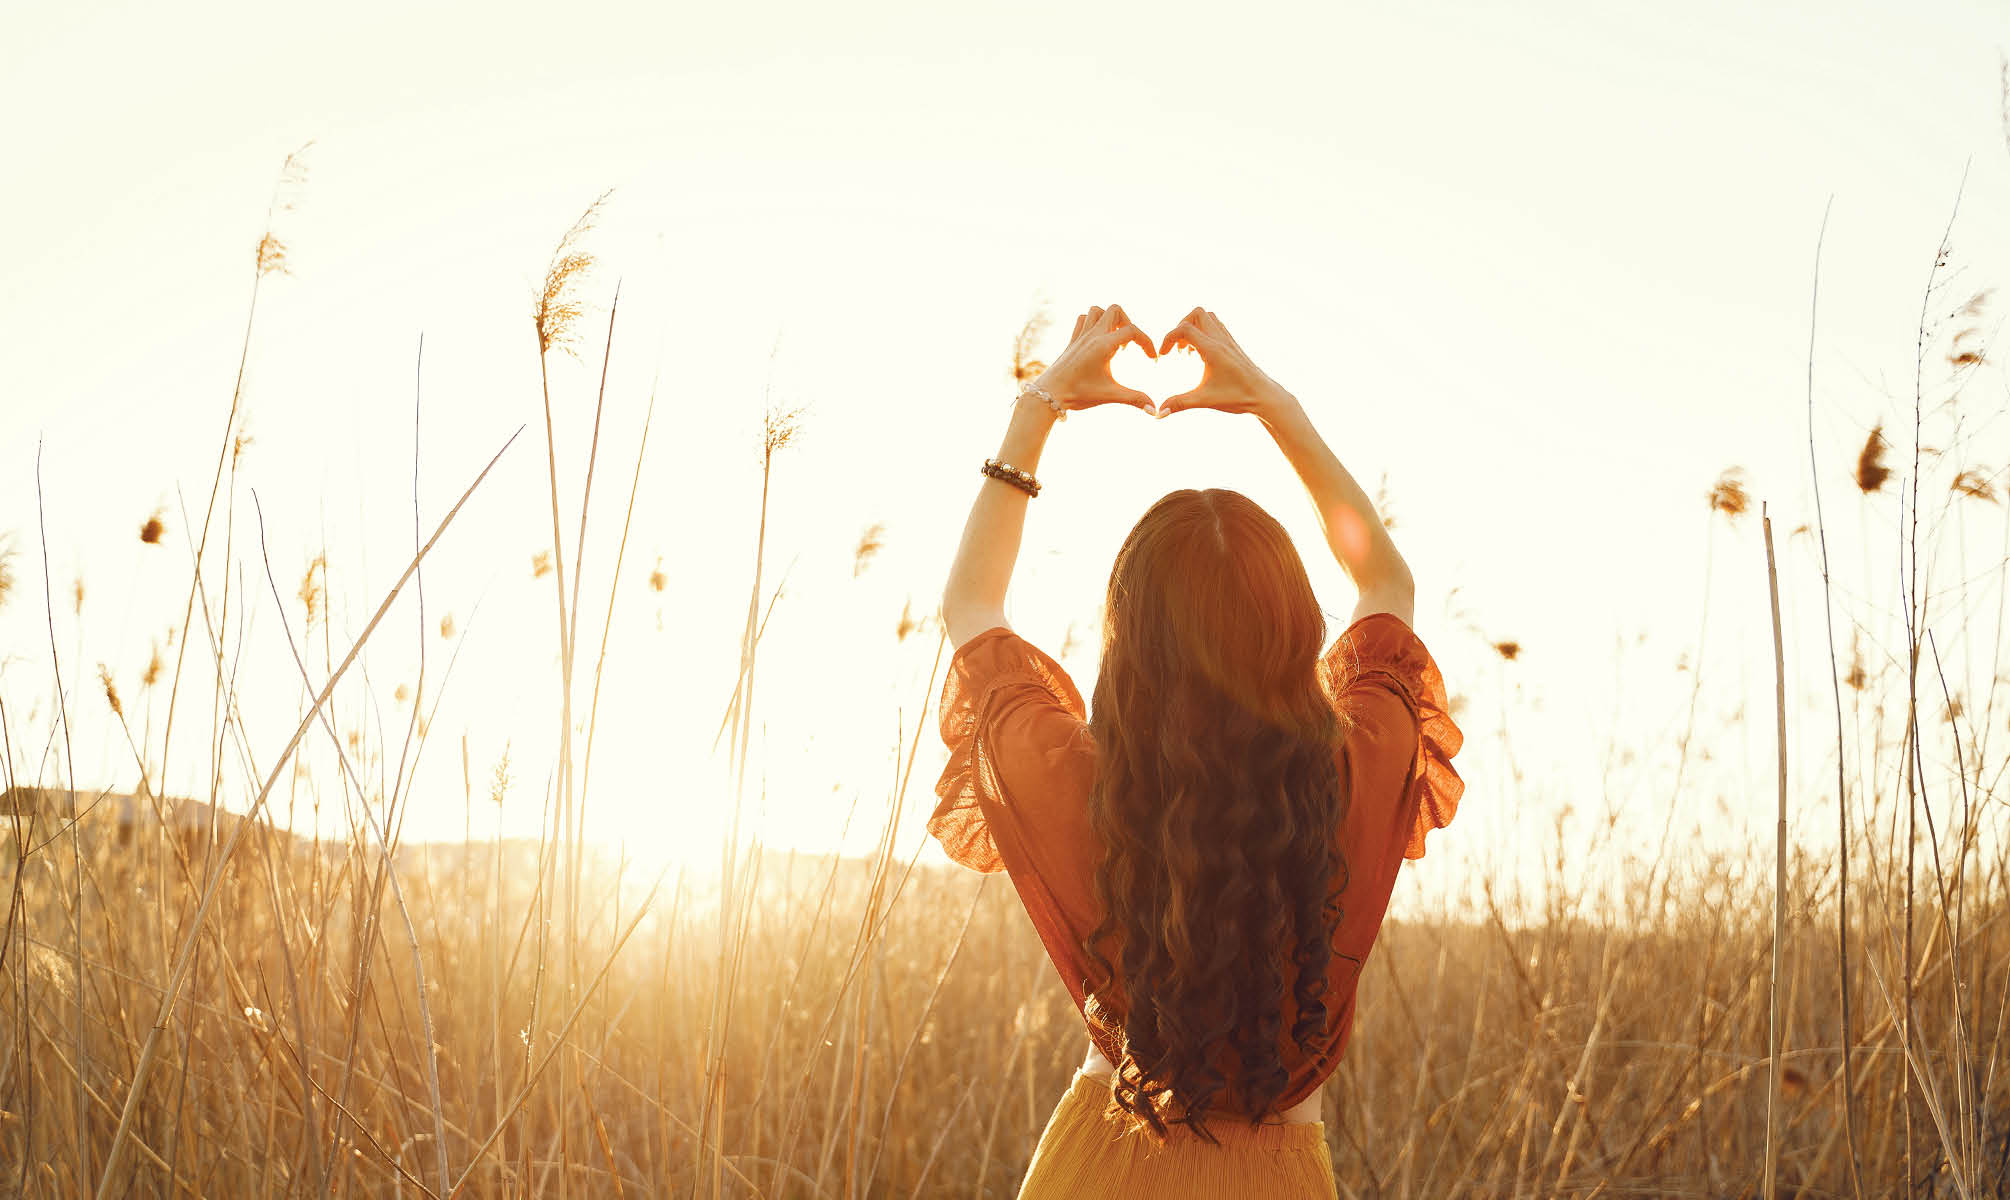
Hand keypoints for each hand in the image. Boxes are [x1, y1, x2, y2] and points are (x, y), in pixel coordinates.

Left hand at [1028, 304, 1158, 414]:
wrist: (1049, 394)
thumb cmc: (1078, 394)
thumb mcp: (1110, 395)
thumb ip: (1135, 399)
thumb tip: (1155, 411)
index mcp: (1103, 345)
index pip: (1133, 331)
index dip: (1147, 343)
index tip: (1152, 360)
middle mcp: (1092, 335)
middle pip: (1115, 310)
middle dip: (1128, 323)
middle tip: (1129, 345)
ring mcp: (1080, 336)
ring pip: (1097, 311)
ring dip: (1110, 320)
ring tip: (1115, 340)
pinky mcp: (1072, 340)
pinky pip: (1083, 319)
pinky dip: (1093, 323)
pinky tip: (1098, 341)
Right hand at [1153, 307, 1293, 419]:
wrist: (1264, 396)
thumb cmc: (1237, 397)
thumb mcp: (1205, 400)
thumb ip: (1179, 404)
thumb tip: (1158, 414)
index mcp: (1213, 350)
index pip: (1184, 329)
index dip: (1168, 339)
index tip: (1164, 357)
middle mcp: (1221, 340)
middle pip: (1196, 314)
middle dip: (1180, 327)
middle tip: (1177, 349)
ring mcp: (1228, 340)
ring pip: (1207, 317)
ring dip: (1193, 328)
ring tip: (1187, 351)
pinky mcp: (1232, 344)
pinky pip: (1215, 326)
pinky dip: (1203, 332)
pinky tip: (1200, 354)